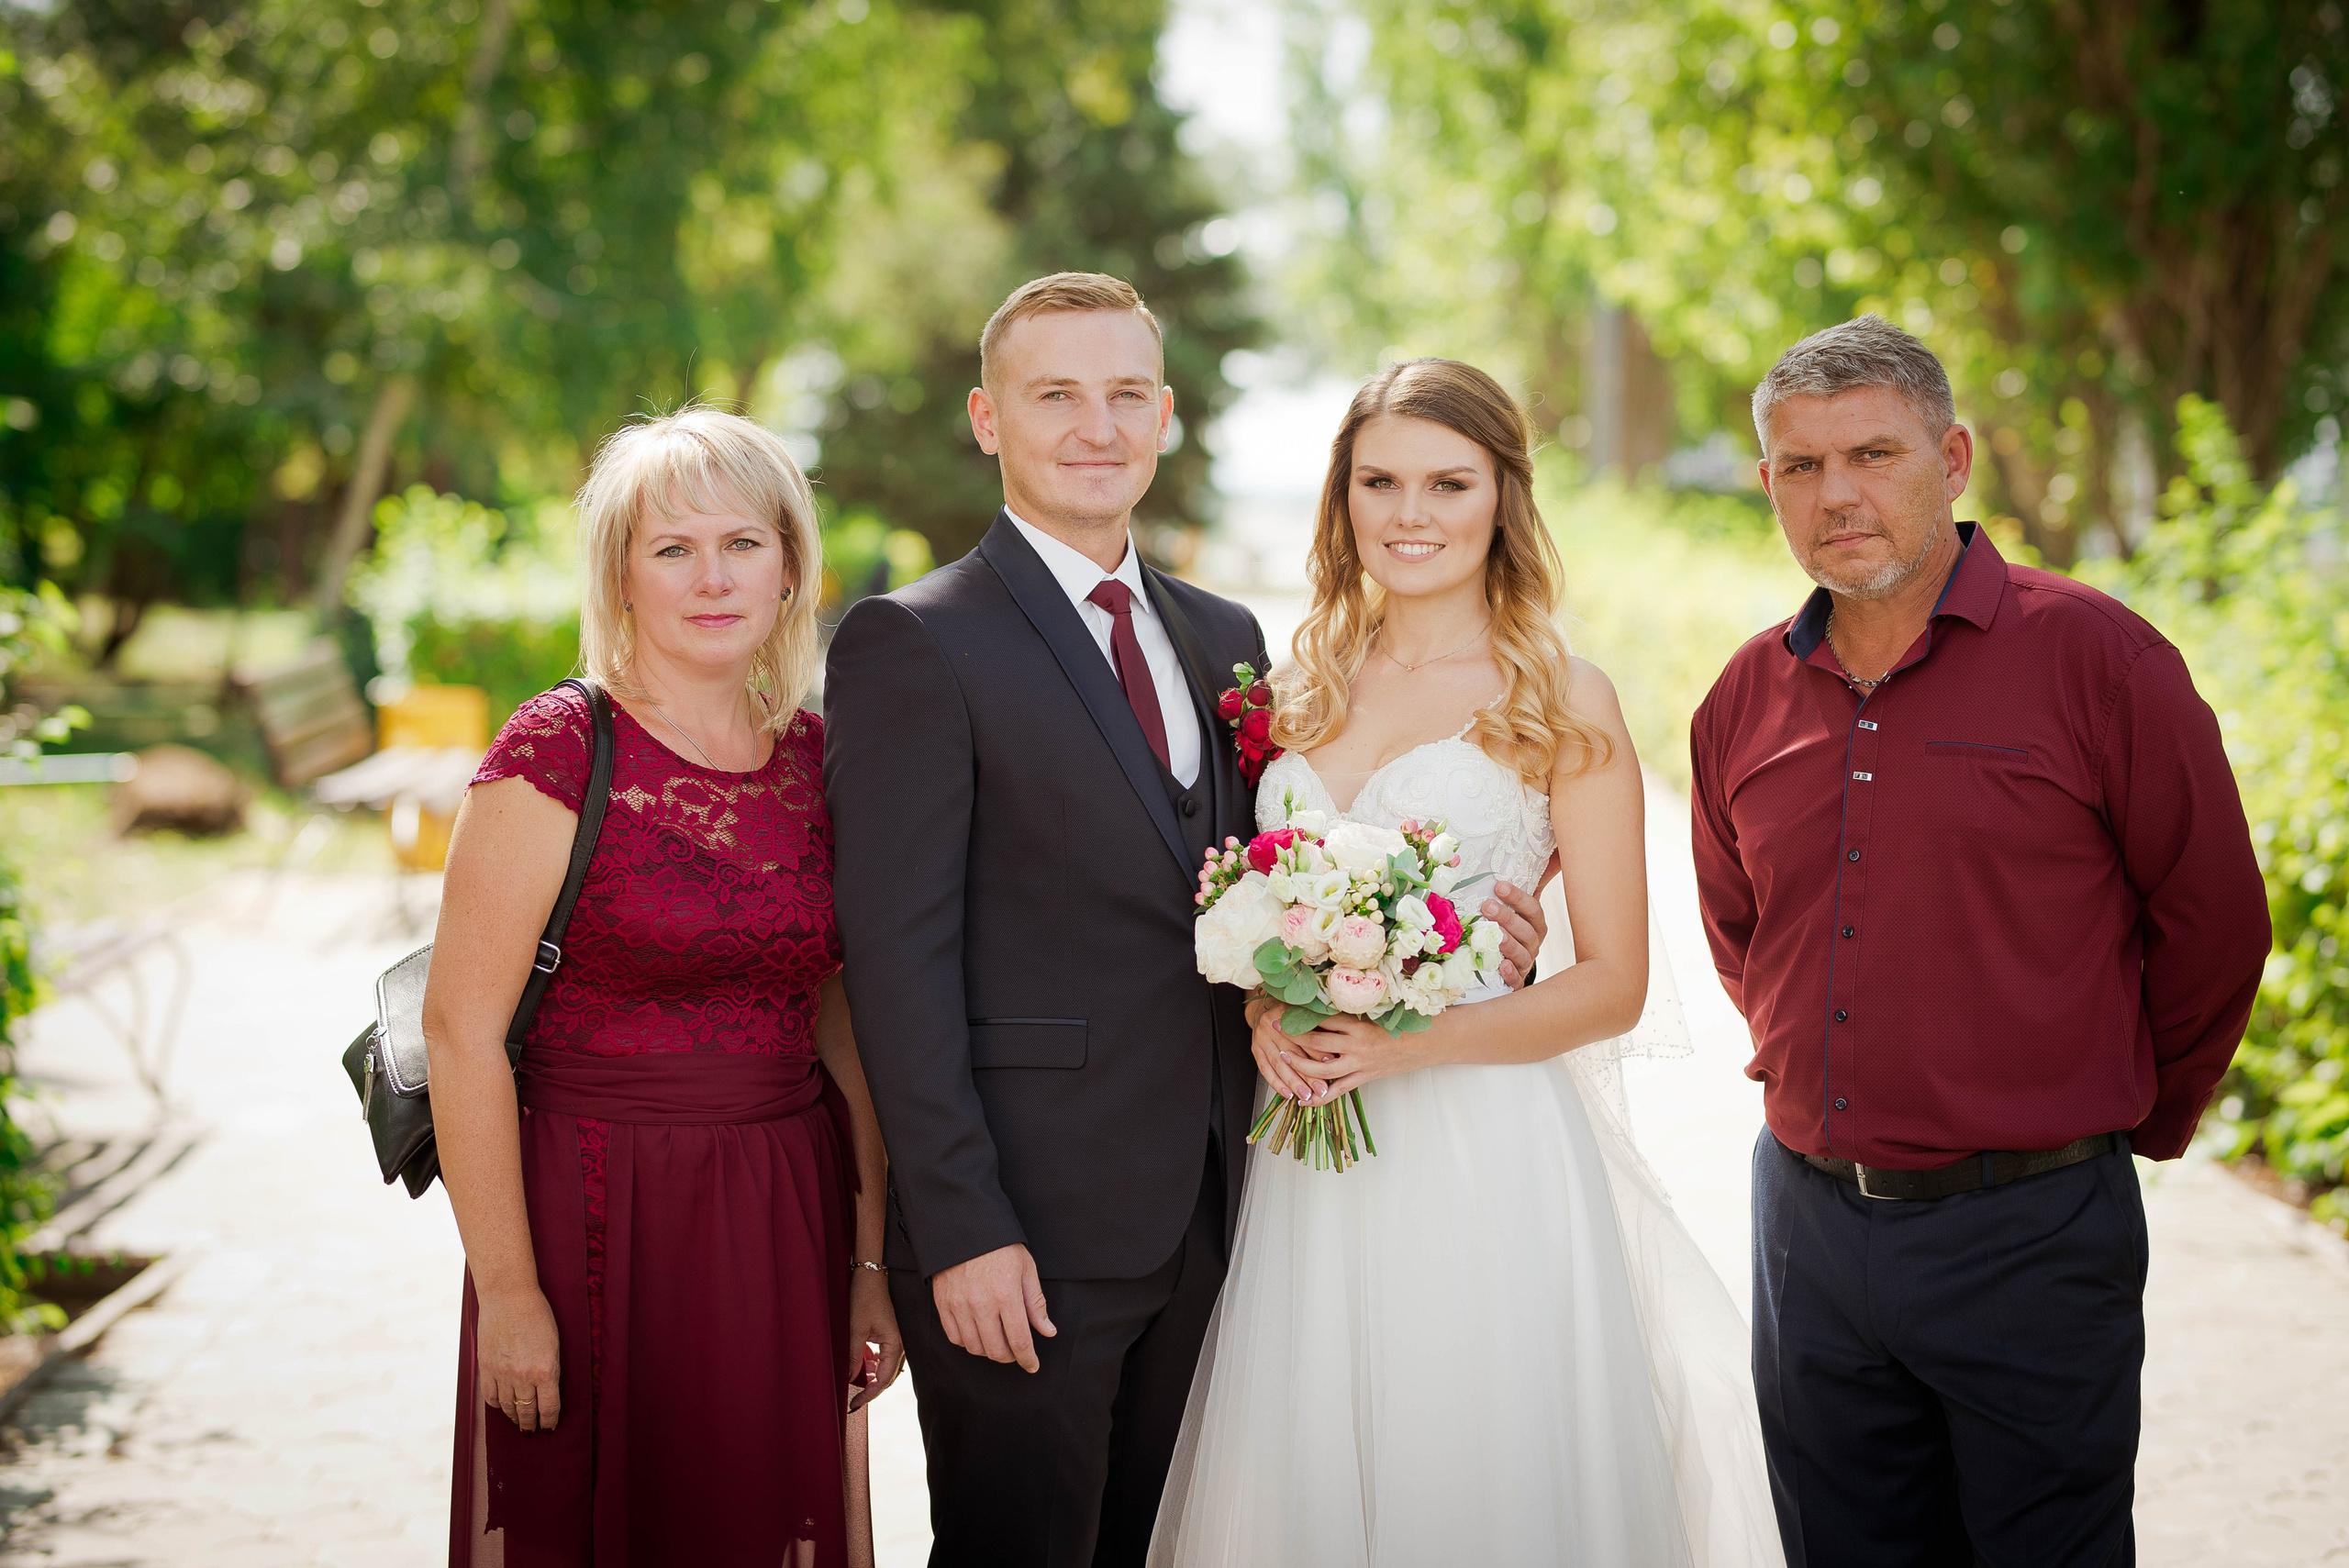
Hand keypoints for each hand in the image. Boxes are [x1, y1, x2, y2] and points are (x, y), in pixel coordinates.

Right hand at [477, 1284, 560, 1432]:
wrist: (508, 1296)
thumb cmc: (537, 1314)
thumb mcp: (554, 1343)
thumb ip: (550, 1368)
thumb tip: (548, 1390)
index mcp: (546, 1370)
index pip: (549, 1407)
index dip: (550, 1421)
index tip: (549, 1428)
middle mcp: (523, 1376)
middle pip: (527, 1411)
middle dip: (531, 1424)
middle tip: (532, 1431)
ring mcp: (502, 1373)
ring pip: (508, 1406)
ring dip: (514, 1417)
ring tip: (518, 1421)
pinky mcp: (486, 1367)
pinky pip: (490, 1396)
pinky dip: (497, 1405)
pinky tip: (502, 1406)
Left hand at [845, 1269, 905, 1411]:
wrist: (869, 1276)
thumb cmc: (865, 1298)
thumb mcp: (856, 1329)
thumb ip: (854, 1356)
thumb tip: (850, 1378)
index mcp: (894, 1344)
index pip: (884, 1379)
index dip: (869, 1394)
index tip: (855, 1403)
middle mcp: (897, 1345)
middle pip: (887, 1377)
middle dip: (871, 1390)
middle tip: (854, 1401)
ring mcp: (893, 1340)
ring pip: (884, 1368)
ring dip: (870, 1379)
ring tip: (854, 1386)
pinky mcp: (887, 1335)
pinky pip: (881, 1358)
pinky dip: (870, 1366)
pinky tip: (858, 1368)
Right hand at [931, 1243, 1055, 1372]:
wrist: (964, 1228)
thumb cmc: (1000, 1247)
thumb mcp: (1026, 1269)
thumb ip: (1036, 1304)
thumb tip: (1048, 1331)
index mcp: (1006, 1295)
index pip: (1019, 1341)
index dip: (1028, 1359)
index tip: (1032, 1365)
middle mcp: (981, 1304)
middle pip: (996, 1350)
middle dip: (1010, 1357)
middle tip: (1016, 1351)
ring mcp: (959, 1306)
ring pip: (975, 1348)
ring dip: (989, 1351)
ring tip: (998, 1341)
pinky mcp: (943, 1304)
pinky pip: (956, 1337)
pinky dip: (968, 1342)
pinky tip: (978, 1333)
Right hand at [1246, 994, 1339, 1103]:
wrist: (1265, 1008)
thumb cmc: (1291, 1012)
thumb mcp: (1305, 1012)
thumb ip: (1319, 1026)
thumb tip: (1336, 1051)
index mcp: (1285, 1011)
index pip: (1304, 1034)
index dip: (1318, 1049)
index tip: (1332, 1062)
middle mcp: (1270, 1024)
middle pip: (1292, 1052)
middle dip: (1308, 1073)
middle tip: (1322, 1088)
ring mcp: (1261, 1037)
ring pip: (1278, 1064)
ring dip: (1293, 1082)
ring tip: (1306, 1095)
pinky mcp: (1255, 1049)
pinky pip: (1265, 1069)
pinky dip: (1276, 1083)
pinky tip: (1287, 1093)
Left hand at [1275, 1011, 1434, 1100]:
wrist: (1423, 1044)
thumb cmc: (1396, 1025)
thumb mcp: (1372, 1013)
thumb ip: (1348, 1012)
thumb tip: (1319, 1003)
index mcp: (1358, 1025)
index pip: (1322, 1019)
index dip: (1301, 1014)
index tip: (1283, 1008)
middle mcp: (1356, 1046)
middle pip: (1316, 1042)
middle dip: (1293, 1036)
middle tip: (1275, 1028)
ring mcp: (1359, 1064)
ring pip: (1321, 1069)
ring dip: (1299, 1065)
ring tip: (1283, 1057)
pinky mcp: (1363, 1079)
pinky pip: (1336, 1092)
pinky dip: (1319, 1098)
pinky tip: (1303, 1099)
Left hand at [1482, 876, 1549, 988]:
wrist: (1511, 965)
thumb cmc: (1514, 928)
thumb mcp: (1522, 906)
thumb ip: (1536, 880)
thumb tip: (1559, 852)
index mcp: (1535, 924)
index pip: (1532, 908)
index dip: (1517, 897)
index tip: (1498, 885)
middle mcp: (1533, 943)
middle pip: (1526, 931)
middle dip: (1508, 918)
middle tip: (1486, 906)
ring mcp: (1524, 963)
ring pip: (1522, 954)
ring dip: (1508, 943)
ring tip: (1493, 935)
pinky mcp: (1515, 982)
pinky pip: (1516, 981)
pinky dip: (1510, 974)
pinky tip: (1502, 966)